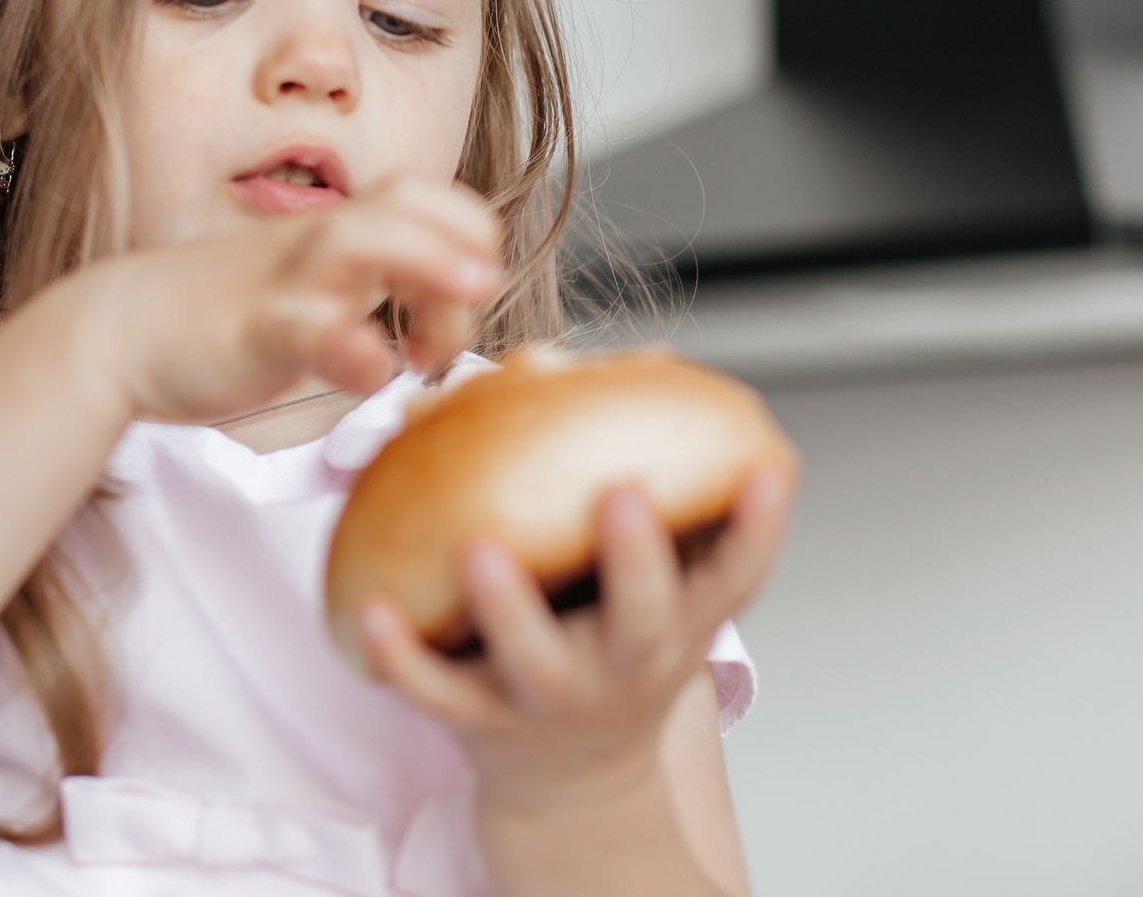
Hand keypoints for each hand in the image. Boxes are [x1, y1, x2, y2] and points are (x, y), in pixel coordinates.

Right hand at [32, 174, 501, 427]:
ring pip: (364, 244)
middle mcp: (320, 243)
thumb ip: (369, 285)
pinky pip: (309, 327)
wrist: (122, 328)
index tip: (468, 298)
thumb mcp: (310, 286)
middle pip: (412, 204)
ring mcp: (288, 282)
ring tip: (461, 311)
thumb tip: (440, 315)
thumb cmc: (222, 314)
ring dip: (427, 268)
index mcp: (338, 231)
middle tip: (477, 301)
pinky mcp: (255, 329)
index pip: (429, 196)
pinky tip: (372, 377)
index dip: (469, 234)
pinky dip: (352, 348)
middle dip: (466, 242)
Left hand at [358, 468, 795, 820]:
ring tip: (481, 549)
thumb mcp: (663, 585)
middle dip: (636, 560)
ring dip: (508, 605)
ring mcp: (550, 695)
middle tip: (622, 494)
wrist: (573, 781)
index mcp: (678, 624)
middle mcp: (625, 664)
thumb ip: (660, 491)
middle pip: (642, 619)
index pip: (736, 578)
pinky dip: (402, 657)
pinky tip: (373, 610)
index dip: (760, 527)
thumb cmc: (615, 641)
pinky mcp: (480, 719)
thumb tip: (651, 362)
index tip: (769, 470)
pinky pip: (435, 690)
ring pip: (533, 656)